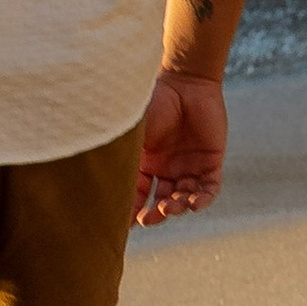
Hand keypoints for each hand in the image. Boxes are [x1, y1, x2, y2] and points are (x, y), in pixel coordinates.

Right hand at [135, 71, 224, 225]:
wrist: (186, 81)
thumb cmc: (155, 102)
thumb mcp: (133, 130)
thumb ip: (120, 153)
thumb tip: (96, 179)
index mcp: (146, 161)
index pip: (137, 192)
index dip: (131, 209)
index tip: (123, 224)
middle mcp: (167, 168)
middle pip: (161, 201)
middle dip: (154, 214)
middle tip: (148, 219)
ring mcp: (189, 166)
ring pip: (184, 198)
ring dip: (176, 207)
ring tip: (169, 207)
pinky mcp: (210, 161)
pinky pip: (208, 189)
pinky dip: (202, 200)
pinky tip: (193, 204)